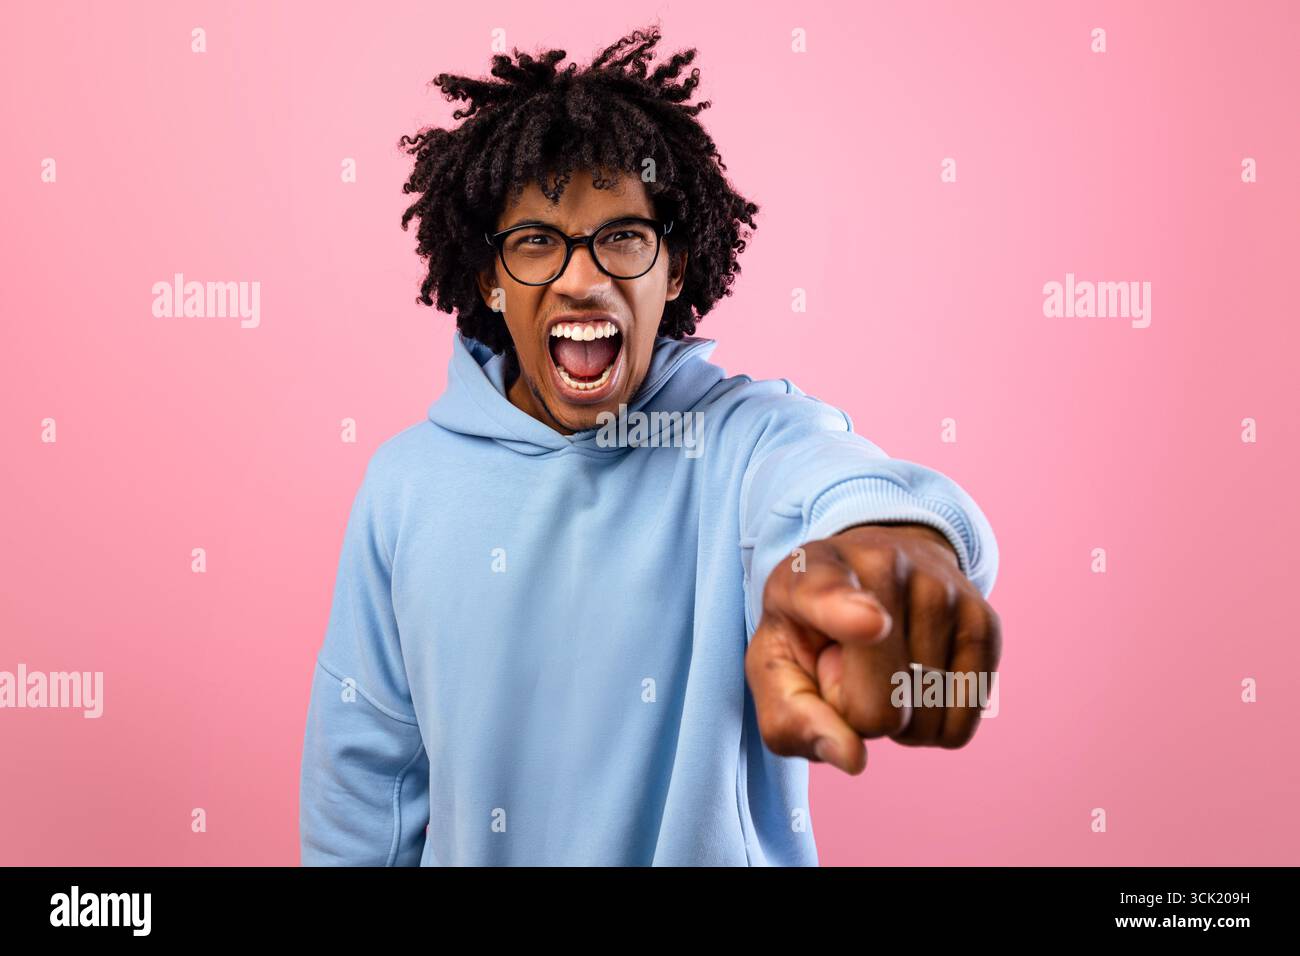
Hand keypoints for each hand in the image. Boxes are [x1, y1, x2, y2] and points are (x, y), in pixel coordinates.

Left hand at [744, 523, 1001, 774]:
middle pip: (880, 707)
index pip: (828, 594)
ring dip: (899, 718)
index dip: (846, 613)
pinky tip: (916, 680)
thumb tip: (853, 757)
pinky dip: (933, 725)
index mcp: (811, 572)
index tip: (871, 623)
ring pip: (924, 722)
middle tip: (847, 668)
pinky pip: (960, 726)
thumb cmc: (812, 629)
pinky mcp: (985, 622)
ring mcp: (942, 591)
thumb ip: (790, 717)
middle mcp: (884, 567)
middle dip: (858, 713)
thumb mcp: (774, 664)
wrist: (874, 567)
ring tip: (882, 666)